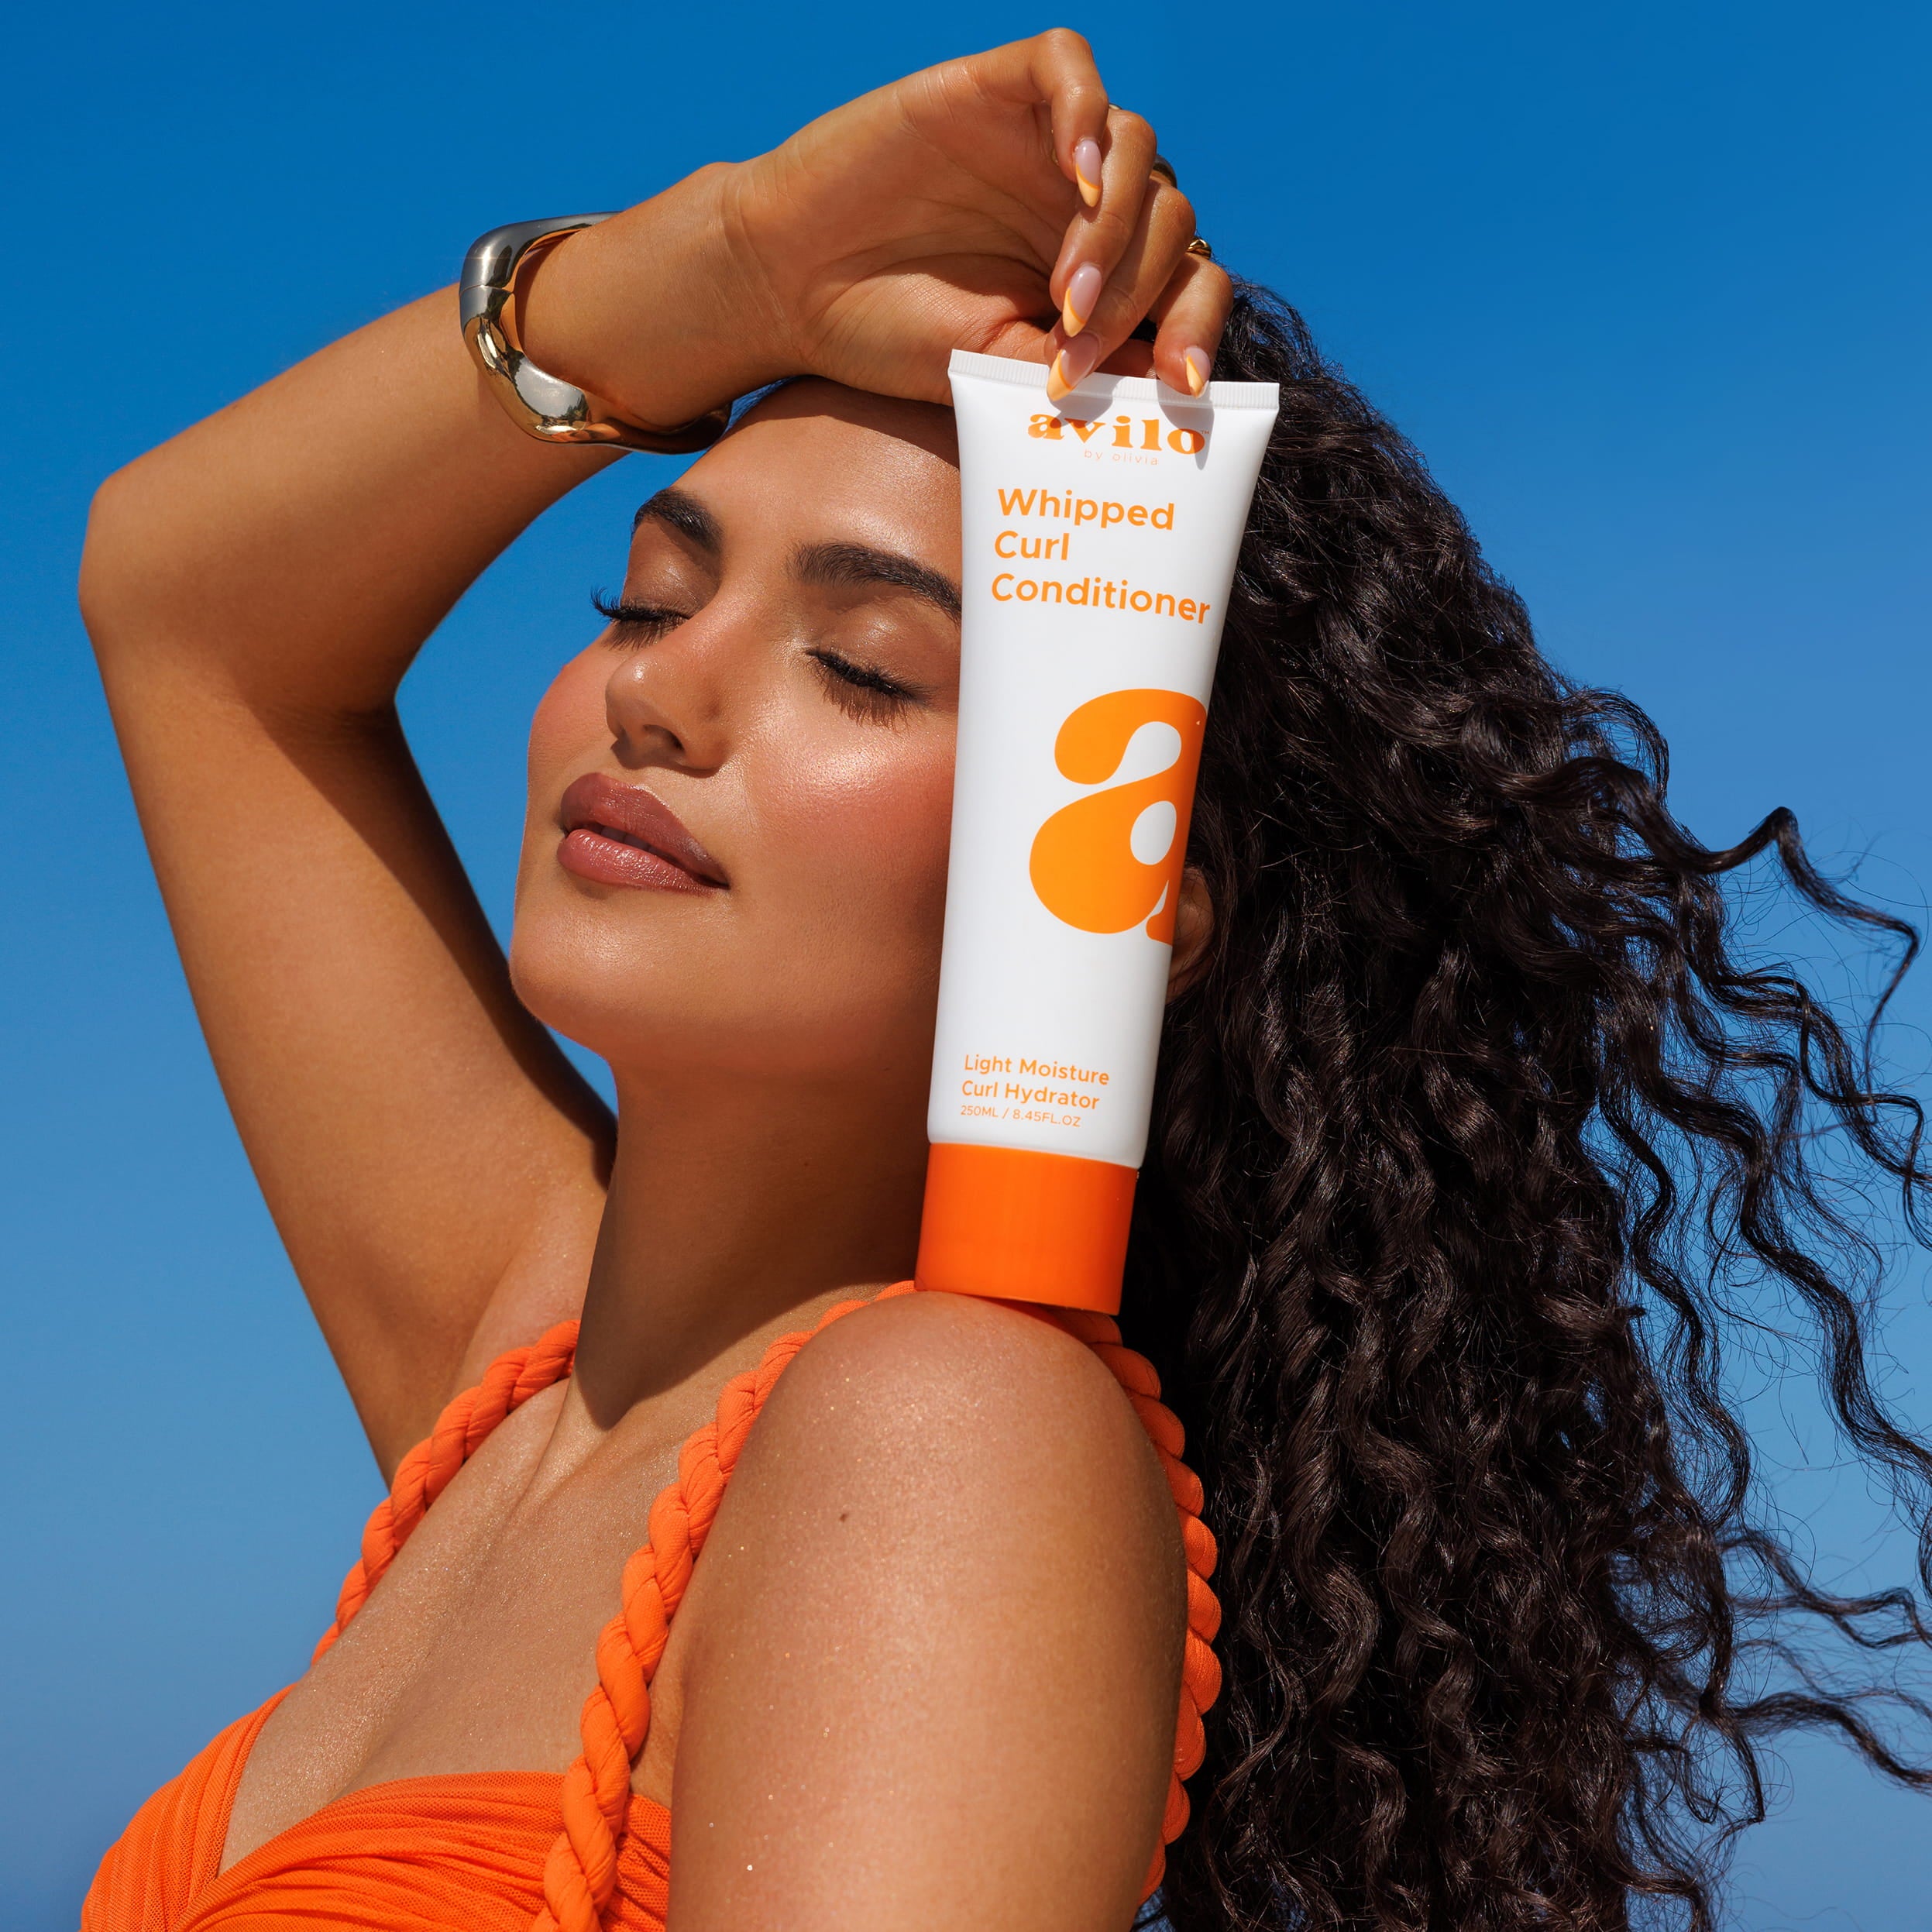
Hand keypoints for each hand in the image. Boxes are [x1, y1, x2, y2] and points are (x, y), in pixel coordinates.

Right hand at [520, 32, 1230, 424]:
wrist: (788, 289)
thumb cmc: (887, 335)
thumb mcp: (993, 373)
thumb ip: (1073, 365)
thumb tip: (1162, 379)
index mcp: (1097, 272)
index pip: (1188, 281)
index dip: (1197, 327)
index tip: (1182, 388)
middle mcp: (1082, 203)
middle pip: (1175, 219)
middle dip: (1140, 292)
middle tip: (1077, 345)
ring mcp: (1043, 143)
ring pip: (1138, 147)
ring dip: (1117, 227)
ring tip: (1063, 292)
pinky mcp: (994, 89)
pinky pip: (1069, 65)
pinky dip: (1086, 113)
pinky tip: (1078, 176)